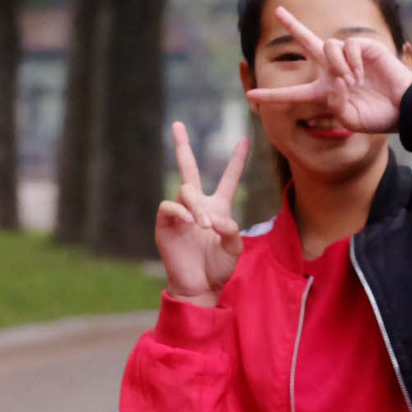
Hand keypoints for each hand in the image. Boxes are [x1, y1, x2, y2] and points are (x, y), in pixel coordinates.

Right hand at [156, 124, 248, 305]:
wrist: (200, 287)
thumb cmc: (219, 268)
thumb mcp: (235, 249)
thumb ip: (231, 231)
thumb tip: (214, 219)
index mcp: (219, 208)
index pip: (228, 178)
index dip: (237, 159)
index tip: (245, 138)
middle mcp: (197, 205)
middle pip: (189, 168)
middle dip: (182, 146)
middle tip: (177, 124)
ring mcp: (180, 213)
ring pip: (185, 189)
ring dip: (196, 205)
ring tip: (204, 226)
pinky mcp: (166, 224)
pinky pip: (169, 206)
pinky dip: (181, 212)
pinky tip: (189, 223)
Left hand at [243, 7, 411, 132]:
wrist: (405, 107)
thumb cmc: (379, 117)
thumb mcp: (350, 120)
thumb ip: (334, 105)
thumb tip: (333, 79)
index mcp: (325, 92)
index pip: (294, 93)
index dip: (272, 96)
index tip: (250, 97)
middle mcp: (333, 71)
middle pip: (307, 43)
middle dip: (294, 25)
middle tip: (278, 11)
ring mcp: (348, 57)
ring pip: (326, 47)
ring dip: (336, 66)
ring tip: (352, 81)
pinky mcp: (363, 46)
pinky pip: (345, 46)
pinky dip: (350, 61)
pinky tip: (362, 73)